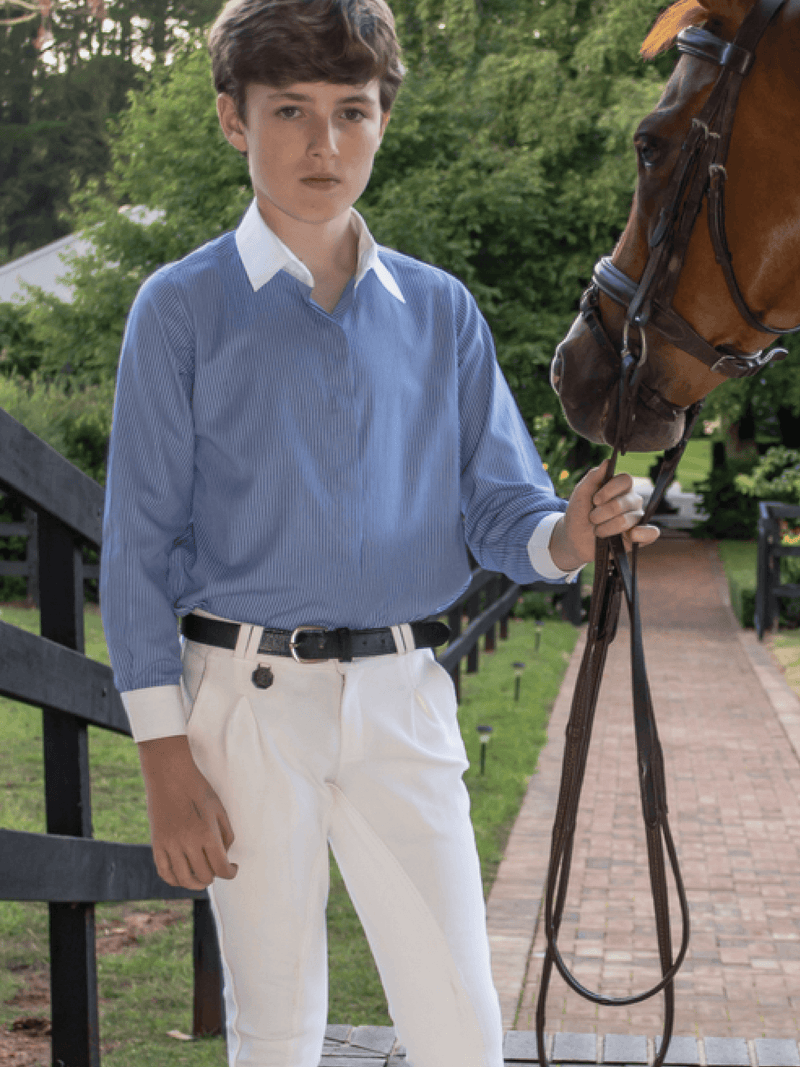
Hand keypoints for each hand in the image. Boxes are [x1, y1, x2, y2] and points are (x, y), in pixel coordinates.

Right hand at [138, 735, 238, 889]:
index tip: (233, 869)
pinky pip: (165, 872)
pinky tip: (184, 876)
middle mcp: (187, 843)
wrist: (169, 775)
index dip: (231, 873)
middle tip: (218, 867)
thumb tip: (225, 857)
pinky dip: (175, 880)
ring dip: (196, 883)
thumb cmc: (198, 789)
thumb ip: (226, 835)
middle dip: (215, 875)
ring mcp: (169, 845)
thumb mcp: (219, 809)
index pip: (221, 868)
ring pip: (184, 879)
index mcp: (206, 834)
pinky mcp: (156, 844)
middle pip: (204, 876)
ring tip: (203, 877)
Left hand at [549, 460, 659, 571]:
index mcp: (620, 487)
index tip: (595, 500)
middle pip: (623, 503)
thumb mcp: (581, 493)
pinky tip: (630, 536)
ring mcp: (637, 518)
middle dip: (601, 513)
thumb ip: (593, 476)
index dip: (609, 490)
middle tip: (592, 518)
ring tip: (598, 531)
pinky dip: (642, 535)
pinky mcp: (640, 537)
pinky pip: (651, 533)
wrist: (575, 539)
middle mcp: (632, 500)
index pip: (626, 480)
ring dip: (605, 528)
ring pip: (626, 521)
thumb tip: (608, 461)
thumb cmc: (579, 513)